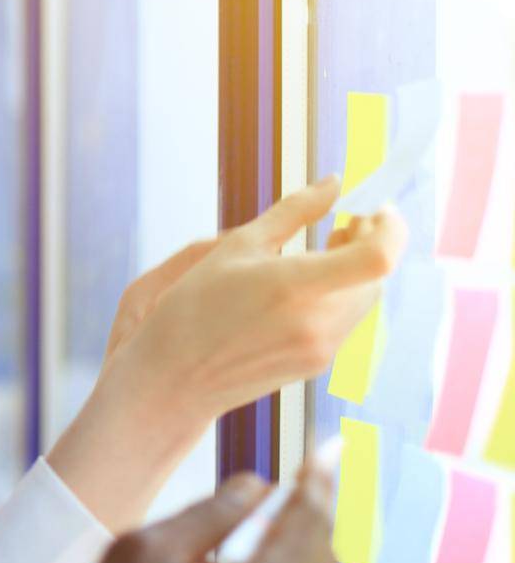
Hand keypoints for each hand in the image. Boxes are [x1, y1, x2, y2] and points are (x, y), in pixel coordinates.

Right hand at [51, 176, 403, 529]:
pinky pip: (344, 322)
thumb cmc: (192, 309)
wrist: (172, 379)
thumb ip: (294, 211)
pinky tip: (307, 287)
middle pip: (377, 276)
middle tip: (346, 225)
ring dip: (356, 271)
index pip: (379, 256)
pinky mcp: (316, 364)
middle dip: (371, 244)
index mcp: (295, 286)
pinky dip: (339, 296)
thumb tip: (333, 183)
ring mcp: (320, 348)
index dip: (390, 228)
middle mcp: (317, 322)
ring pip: (363, 300)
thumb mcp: (238, 246)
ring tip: (325, 251)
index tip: (376, 210)